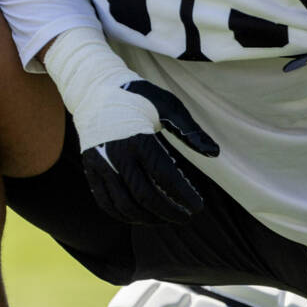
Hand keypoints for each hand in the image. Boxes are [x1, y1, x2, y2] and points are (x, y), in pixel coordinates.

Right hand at [79, 80, 219, 225]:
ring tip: (166, 218)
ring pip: (124, 205)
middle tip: (186, 216)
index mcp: (138, 138)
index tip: (198, 206)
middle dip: (169, 212)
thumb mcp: (168, 105)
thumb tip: (215, 153)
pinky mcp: (91, 169)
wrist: (94, 88)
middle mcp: (117, 154)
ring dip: (148, 218)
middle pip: (145, 196)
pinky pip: (106, 202)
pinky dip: (124, 215)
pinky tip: (141, 216)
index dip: (183, 195)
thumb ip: (191, 131)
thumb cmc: (138, 96)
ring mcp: (100, 164)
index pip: (165, 176)